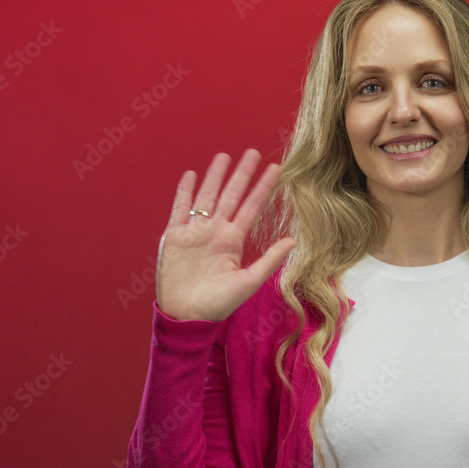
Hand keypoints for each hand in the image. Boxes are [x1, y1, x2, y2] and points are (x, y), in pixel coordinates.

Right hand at [155, 149, 295, 321]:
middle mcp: (215, 232)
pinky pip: (179, 208)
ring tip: (224, 156)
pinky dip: (185, 191)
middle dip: (241, 174)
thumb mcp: (248, 281)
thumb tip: (294, 241)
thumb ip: (270, 260)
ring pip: (206, 196)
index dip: (263, 188)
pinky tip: (192, 175)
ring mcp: (195, 232)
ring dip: (215, 176)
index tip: (276, 169)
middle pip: (230, 195)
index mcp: (233, 241)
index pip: (251, 207)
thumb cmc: (218, 304)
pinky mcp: (175, 236)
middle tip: (253, 153)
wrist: (186, 315)